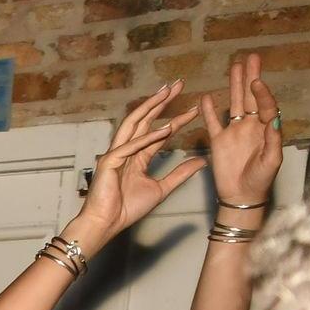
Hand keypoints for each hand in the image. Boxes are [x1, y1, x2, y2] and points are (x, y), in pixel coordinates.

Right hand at [70, 82, 203, 246]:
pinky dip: (148, 137)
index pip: (159, 132)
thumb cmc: (127, 209)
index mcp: (137, 157)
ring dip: (151, 107)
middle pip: (144, 119)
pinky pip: (131, 146)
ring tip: (167, 92)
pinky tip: (165, 128)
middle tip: (178, 84)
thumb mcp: (162, 189)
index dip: (177, 119)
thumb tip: (202, 162)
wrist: (107, 224)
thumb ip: (180, 174)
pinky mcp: (109, 162)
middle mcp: (126, 151)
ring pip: (134, 124)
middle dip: (161, 101)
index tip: (195, 109)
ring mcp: (115, 154)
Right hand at [199, 51, 285, 218]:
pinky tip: (207, 97)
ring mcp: (234, 132)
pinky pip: (213, 122)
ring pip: (234, 104)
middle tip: (252, 57)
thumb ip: (273, 139)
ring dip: (234, 85)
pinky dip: (209, 110)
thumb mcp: (272, 161)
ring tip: (235, 66)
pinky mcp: (219, 141)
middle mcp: (251, 126)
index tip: (256, 81)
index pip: (265, 105)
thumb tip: (274, 117)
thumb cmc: (261, 179)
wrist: (242, 196)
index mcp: (266, 129)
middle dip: (251, 77)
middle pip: (250, 97)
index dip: (262, 93)